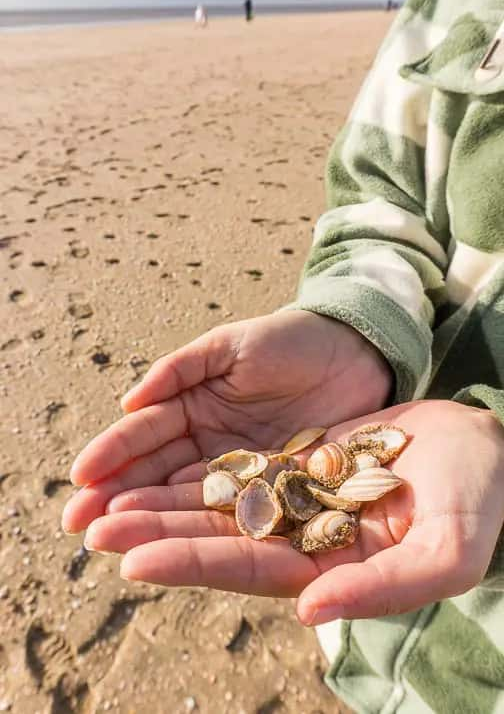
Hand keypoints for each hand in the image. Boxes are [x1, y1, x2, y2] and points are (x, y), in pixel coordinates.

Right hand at [62, 310, 390, 531]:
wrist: (354, 353)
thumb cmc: (288, 340)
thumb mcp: (229, 346)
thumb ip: (181, 370)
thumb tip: (128, 401)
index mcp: (192, 406)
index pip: (144, 434)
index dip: (111, 453)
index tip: (79, 477)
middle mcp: (208, 444)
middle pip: (156, 474)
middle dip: (116, 497)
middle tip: (77, 525)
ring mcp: (240, 471)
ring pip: (187, 499)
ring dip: (149, 519)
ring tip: (109, 540)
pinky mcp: (275, 490)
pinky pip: (236, 510)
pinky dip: (204, 528)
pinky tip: (175, 545)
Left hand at [77, 400, 503, 623]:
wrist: (488, 451)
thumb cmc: (479, 503)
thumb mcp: (447, 551)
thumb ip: (383, 589)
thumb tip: (308, 611)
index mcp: (333, 569)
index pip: (249, 570)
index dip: (191, 563)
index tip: (132, 561)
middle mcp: (306, 539)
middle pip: (220, 536)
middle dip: (157, 531)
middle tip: (93, 527)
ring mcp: (301, 499)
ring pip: (223, 501)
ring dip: (167, 498)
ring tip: (110, 497)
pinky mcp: (304, 463)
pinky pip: (244, 466)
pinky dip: (204, 466)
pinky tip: (165, 462)